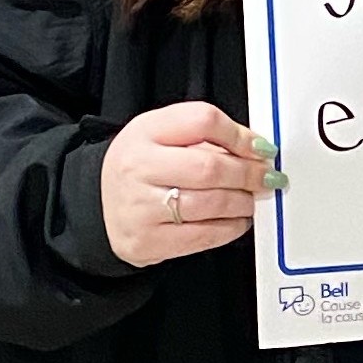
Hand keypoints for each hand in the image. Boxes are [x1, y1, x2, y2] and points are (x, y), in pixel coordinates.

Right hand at [99, 101, 276, 267]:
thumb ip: (204, 136)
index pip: (202, 120)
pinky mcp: (149, 241)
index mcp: (145, 132)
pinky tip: (236, 219)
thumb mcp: (160, 135)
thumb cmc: (138, 169)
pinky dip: (231, 227)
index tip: (260, 147)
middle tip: (267, 176)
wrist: (96, 208)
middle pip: (210, 166)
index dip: (240, 135)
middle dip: (249, 173)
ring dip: (243, 201)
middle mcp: (139, 167)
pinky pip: (204, 235)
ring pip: (211, 203)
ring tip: (251, 198)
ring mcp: (142, 207)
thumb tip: (255, 150)